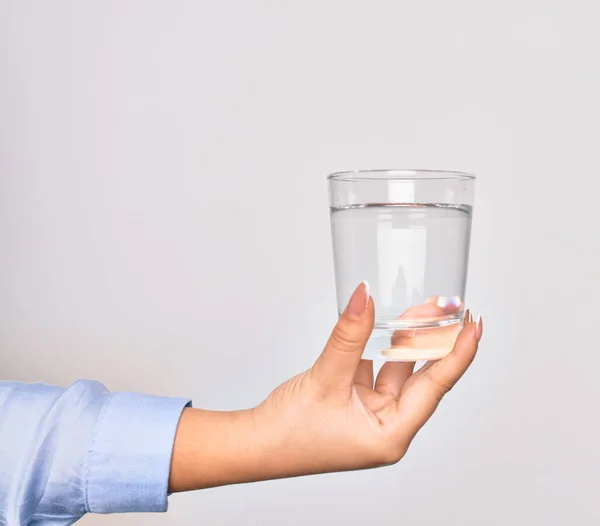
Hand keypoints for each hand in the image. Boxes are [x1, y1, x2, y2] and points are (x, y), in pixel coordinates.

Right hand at [169, 283, 482, 490]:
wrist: (254, 444)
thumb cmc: (288, 433)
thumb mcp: (325, 377)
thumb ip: (349, 334)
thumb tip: (364, 295)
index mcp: (390, 435)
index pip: (435, 388)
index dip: (458, 354)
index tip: (474, 325)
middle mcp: (385, 426)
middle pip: (419, 376)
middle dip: (433, 340)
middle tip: (449, 307)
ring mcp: (369, 414)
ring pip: (396, 369)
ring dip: (405, 339)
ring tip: (422, 307)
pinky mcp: (353, 402)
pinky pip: (374, 369)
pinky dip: (379, 346)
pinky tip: (386, 324)